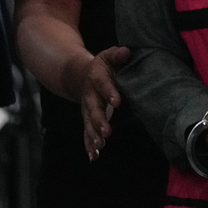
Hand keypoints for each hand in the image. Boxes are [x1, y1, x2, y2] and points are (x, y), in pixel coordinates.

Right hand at [80, 45, 129, 161]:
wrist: (81, 76)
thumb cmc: (102, 66)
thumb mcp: (108, 56)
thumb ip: (117, 55)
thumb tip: (126, 50)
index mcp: (96, 78)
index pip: (103, 85)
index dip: (110, 92)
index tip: (117, 102)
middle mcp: (89, 96)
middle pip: (93, 109)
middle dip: (99, 121)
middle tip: (107, 131)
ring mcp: (87, 109)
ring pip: (89, 124)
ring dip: (94, 135)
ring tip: (100, 146)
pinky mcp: (87, 120)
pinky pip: (87, 133)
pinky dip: (89, 145)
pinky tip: (94, 157)